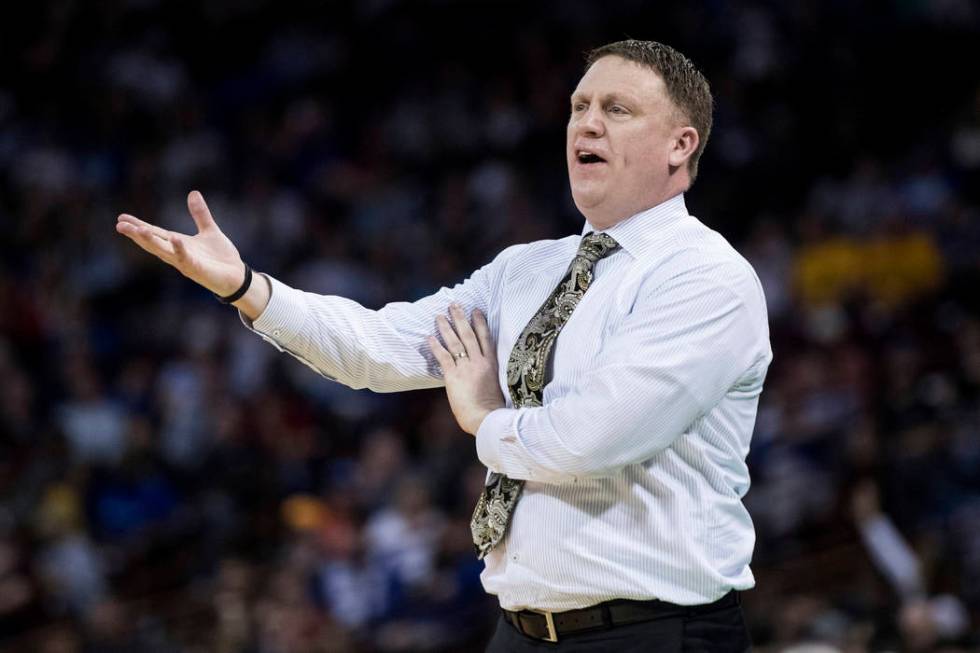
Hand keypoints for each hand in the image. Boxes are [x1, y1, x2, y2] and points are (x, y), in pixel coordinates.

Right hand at [116, 191, 245, 296]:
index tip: (121, 218)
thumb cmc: (221, 257)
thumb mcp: (209, 230)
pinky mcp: (198, 270)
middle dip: (136, 234)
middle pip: (153, 243)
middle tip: (119, 225)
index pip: (155, 233)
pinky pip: (186, 259)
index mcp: (178, 243)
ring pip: (164, 252)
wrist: (237, 276)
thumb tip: (193, 193)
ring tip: (139, 230)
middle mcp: (178, 254)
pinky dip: (180, 250)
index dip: (138, 225)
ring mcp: (186, 263)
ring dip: (151, 242)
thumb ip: (200, 214)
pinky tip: (174, 238)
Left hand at [428, 304, 505, 434]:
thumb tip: (480, 374)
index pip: (485, 338)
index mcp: (492, 364)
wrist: (487, 418)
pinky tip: (429, 337)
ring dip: (446, 328)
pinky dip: (436, 346)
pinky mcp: (454, 376)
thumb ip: (488, 375)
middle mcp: (479, 362)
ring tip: (439, 316)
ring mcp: (466, 368)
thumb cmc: (492, 408)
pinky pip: (443, 357)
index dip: (480, 323)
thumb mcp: (496, 386)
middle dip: (461, 318)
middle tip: (454, 305)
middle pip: (469, 335)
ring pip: (455, 342)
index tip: (476, 310)